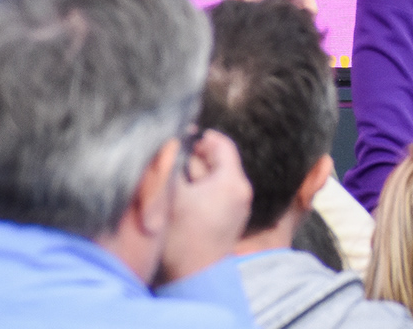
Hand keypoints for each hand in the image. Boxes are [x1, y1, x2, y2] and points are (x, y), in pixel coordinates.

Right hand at [157, 129, 251, 284]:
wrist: (193, 277)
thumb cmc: (182, 237)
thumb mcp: (171, 196)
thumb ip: (171, 166)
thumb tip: (172, 144)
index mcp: (232, 181)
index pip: (221, 144)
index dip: (200, 136)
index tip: (182, 135)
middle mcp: (240, 191)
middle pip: (218, 161)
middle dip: (195, 156)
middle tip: (173, 155)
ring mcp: (237, 207)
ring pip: (214, 178)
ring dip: (195, 174)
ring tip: (174, 176)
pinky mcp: (228, 220)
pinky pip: (215, 194)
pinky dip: (200, 190)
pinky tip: (181, 196)